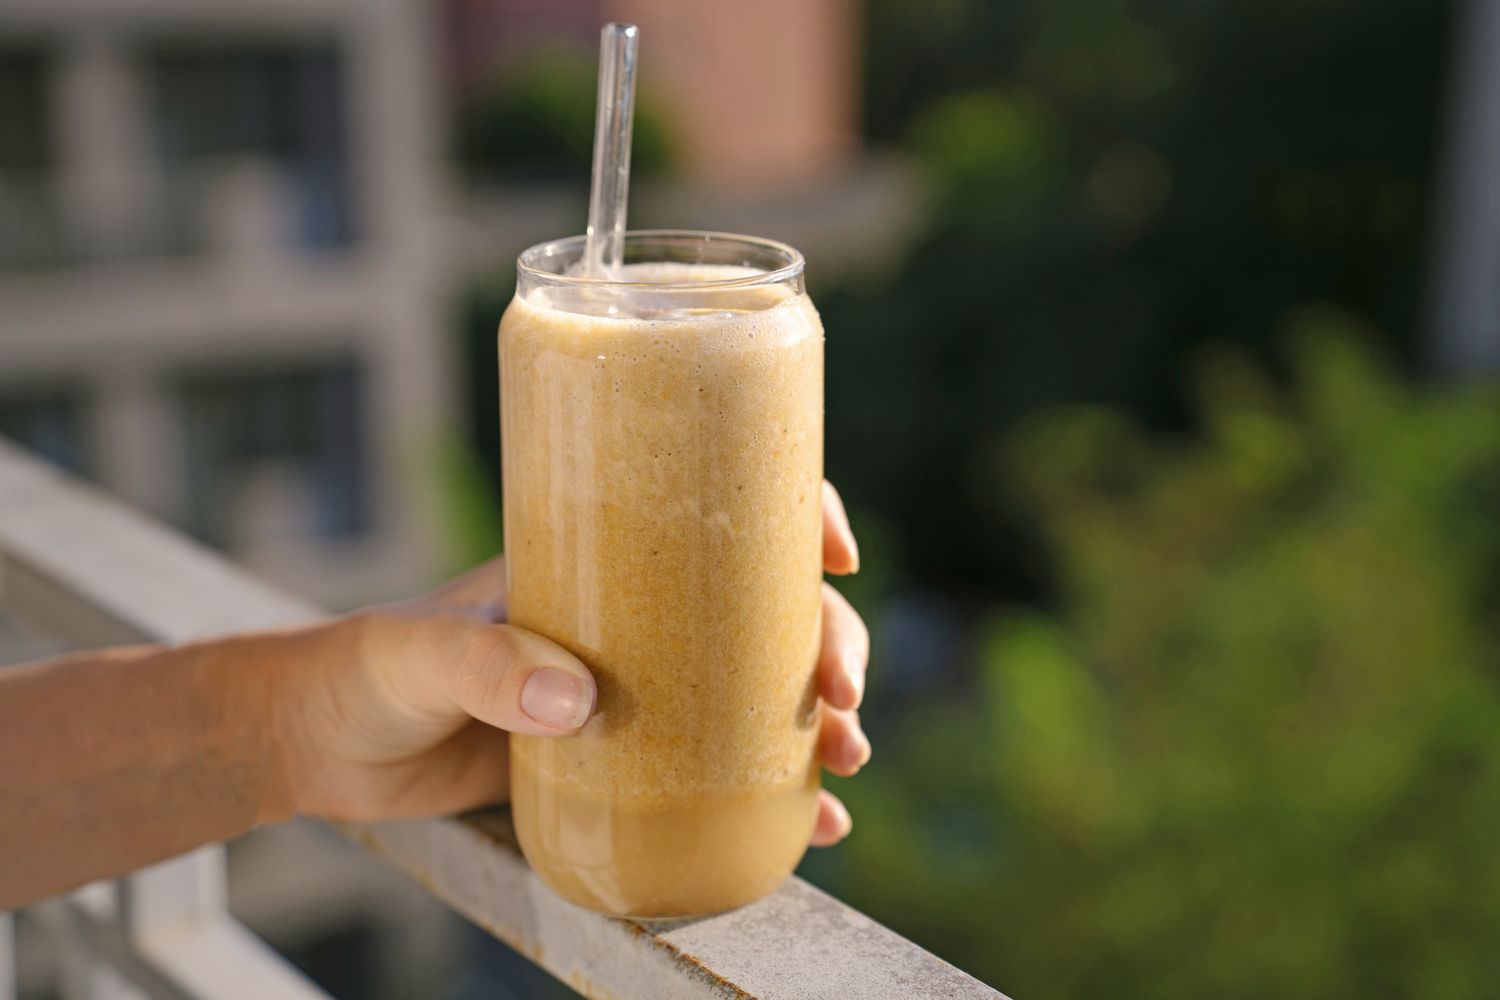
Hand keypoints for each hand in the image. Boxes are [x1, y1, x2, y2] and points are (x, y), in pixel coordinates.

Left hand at [276, 481, 870, 846]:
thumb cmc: (364, 671)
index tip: (836, 553)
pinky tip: (813, 825)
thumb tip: (583, 702)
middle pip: (762, 608)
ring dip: (819, 720)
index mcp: (597, 558)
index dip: (791, 516)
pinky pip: (717, 772)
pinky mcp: (621, 761)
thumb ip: (487, 668)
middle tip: (845, 695)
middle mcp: (632, 615)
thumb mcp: (418, 655)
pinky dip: (773, 796)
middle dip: (827, 641)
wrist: (323, 749)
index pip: (713, 509)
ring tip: (848, 762)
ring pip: (756, 689)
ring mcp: (634, 688)